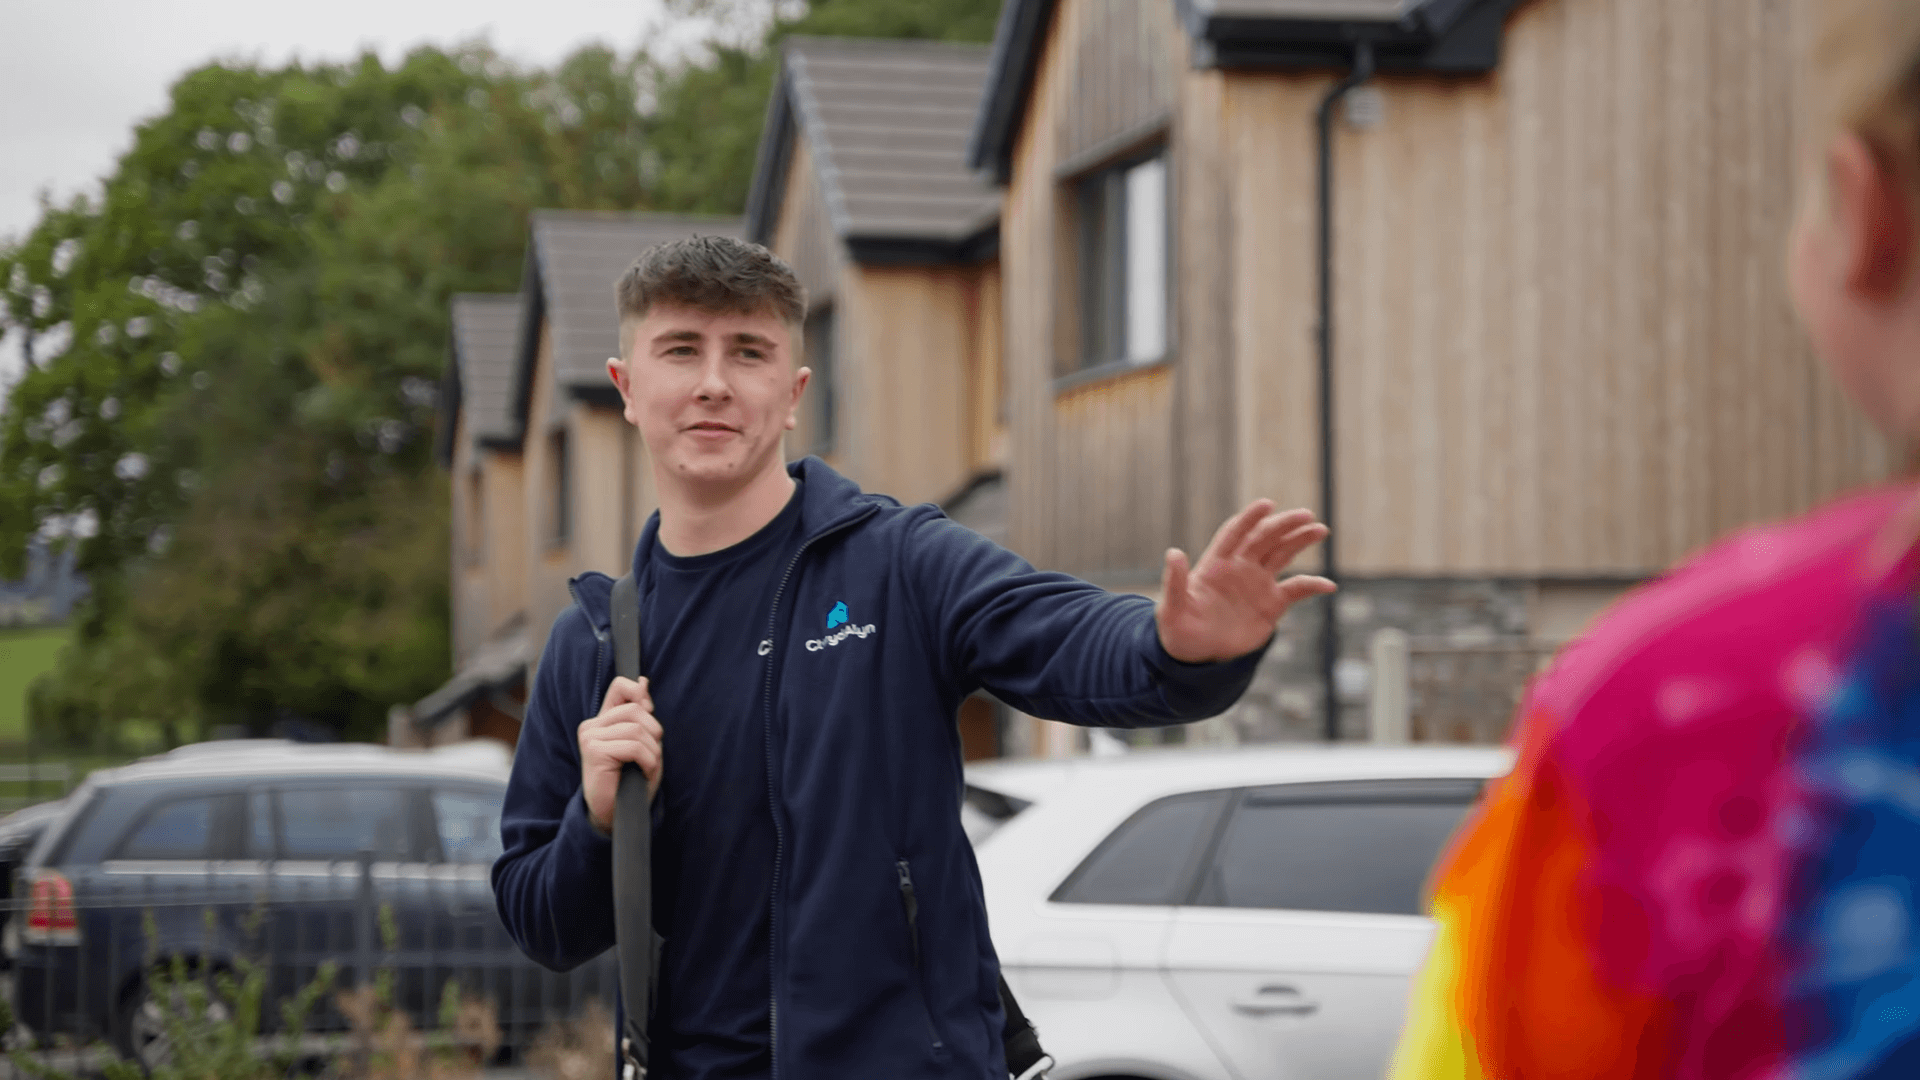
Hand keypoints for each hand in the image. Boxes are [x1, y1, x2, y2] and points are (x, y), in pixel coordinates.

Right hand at [578, 676, 662, 834]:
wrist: (616, 812)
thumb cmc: (631, 779)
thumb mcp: (642, 741)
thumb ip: (640, 712)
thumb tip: (643, 681)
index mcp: (604, 720)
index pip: (620, 686)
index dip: (640, 695)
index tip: (649, 712)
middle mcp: (592, 725)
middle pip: (636, 710)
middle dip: (653, 733)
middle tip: (650, 756)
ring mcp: (590, 737)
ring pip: (637, 729)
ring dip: (652, 751)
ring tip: (645, 767)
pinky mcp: (594, 751)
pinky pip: (634, 746)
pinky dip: (647, 761)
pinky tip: (641, 772)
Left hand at [1155, 500, 1336, 663]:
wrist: (1197, 655)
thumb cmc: (1179, 629)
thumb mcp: (1172, 609)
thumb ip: (1176, 582)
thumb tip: (1173, 553)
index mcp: (1216, 563)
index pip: (1235, 533)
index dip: (1249, 518)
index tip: (1267, 504)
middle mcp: (1240, 567)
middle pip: (1264, 539)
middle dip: (1283, 525)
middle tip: (1305, 514)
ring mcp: (1257, 583)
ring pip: (1282, 554)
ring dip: (1300, 541)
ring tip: (1320, 529)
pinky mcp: (1271, 604)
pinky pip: (1296, 590)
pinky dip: (1312, 586)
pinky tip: (1328, 586)